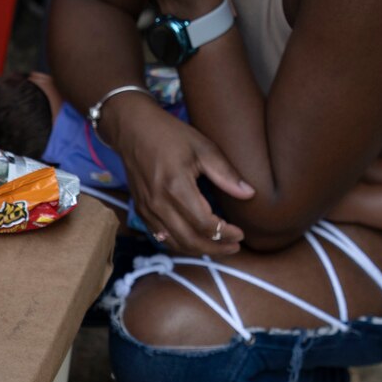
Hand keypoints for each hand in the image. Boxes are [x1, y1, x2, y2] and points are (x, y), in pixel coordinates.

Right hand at [110, 101, 251, 256]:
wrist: (132, 130)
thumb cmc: (170, 135)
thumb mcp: (203, 148)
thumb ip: (225, 174)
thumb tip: (249, 194)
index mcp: (176, 186)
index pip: (204, 223)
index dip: (225, 233)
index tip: (241, 233)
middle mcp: (159, 203)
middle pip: (189, 240)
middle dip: (215, 248)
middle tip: (233, 247)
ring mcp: (147, 209)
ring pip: (174, 243)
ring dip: (197, 250)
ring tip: (218, 247)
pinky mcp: (141, 211)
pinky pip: (160, 237)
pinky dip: (179, 244)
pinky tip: (193, 241)